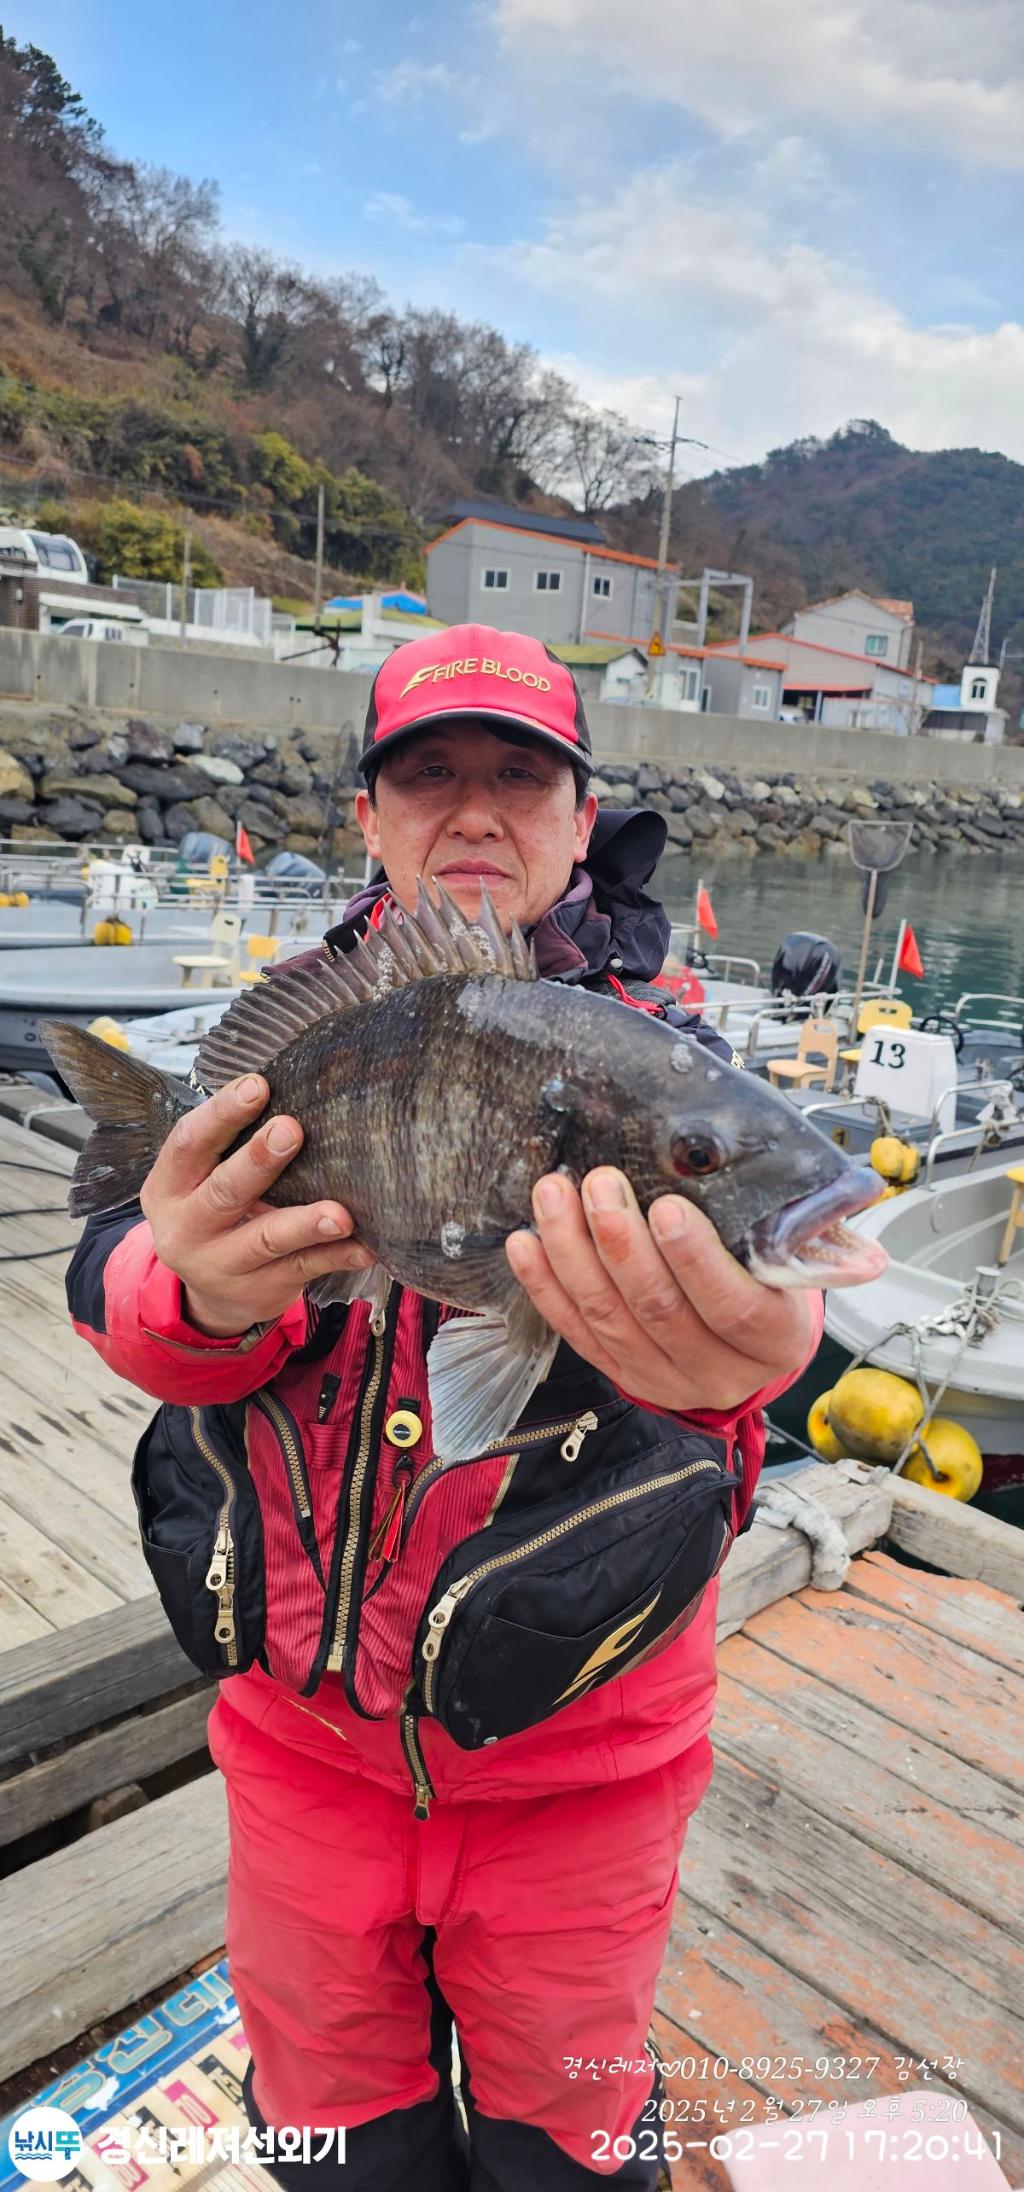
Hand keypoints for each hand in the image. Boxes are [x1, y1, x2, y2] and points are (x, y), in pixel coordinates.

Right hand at [138, 1073, 372, 1337]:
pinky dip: (337, 1256)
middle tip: (291, 1130)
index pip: (188, 1144)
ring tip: (340, 1214)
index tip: (258, 1085)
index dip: (221, 1114)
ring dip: (305, 1223)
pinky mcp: (261, 1290)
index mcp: (169, 1188)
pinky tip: (365, 1248)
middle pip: (224, 1192)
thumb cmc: (217, 1212)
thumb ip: (231, 1146)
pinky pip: (304, 1269)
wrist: (213, 1298)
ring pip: (266, 1239)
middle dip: (257, 1160)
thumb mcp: (203, 1181)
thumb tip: (294, 1089)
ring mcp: (222, 1265)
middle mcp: (187, 1229)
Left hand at [505, 1167, 814, 1414]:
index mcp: (773, 1342)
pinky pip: (574, 1332)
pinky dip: (544, 1286)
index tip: (669, 1206)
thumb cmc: (772, 1282)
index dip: (699, 1261)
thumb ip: (818, 1248)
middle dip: (622, 1243)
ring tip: (555, 1195)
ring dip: (573, 1253)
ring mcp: (661, 1380)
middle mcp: (717, 1373)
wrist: (744, 1347)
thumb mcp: (802, 1267)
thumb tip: (872, 1257)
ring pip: (609, 1318)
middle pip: (660, 1311)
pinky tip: (526, 1243)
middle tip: (600, 1182)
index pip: (735, 1309)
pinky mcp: (618, 1375)